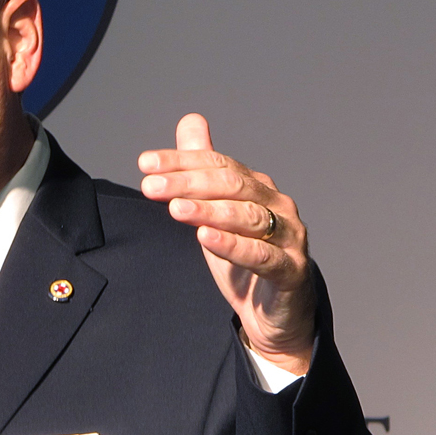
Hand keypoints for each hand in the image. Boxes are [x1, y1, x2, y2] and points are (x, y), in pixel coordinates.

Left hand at [139, 113, 315, 375]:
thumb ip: (204, 168)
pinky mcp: (290, 271)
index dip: (181, 161)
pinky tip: (205, 238)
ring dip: (209, 211)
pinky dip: (233, 246)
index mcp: (257, 187)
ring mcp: (289, 238)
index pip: (218, 164)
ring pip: (248, 217)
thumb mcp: (217, 211)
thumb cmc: (247, 257)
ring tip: (175, 209)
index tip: (145, 163)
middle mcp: (276, 205)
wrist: (276, 313)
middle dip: (188, 183)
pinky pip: (261, 256)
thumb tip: (191, 121)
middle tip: (150, 186)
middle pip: (232, 185)